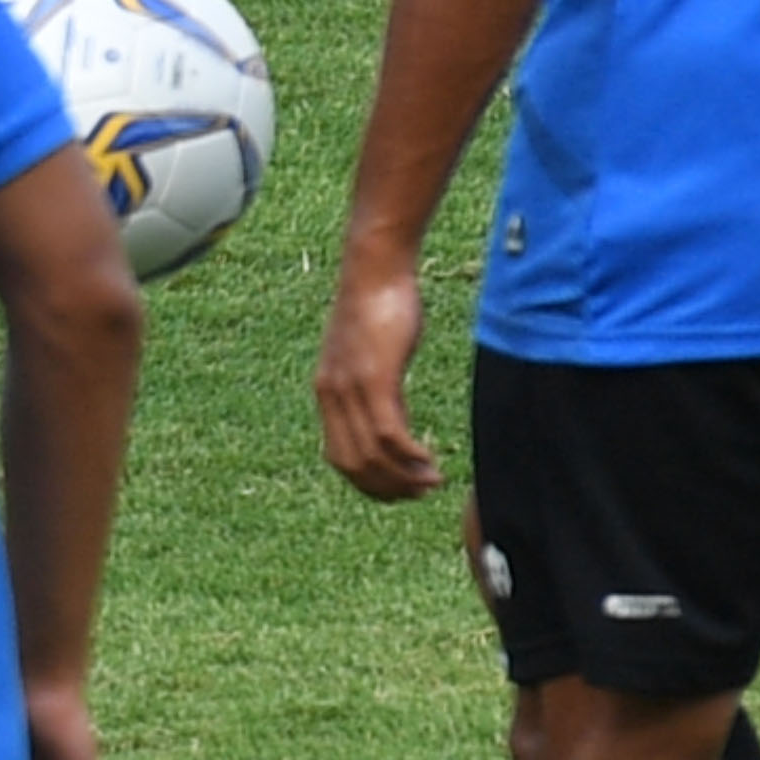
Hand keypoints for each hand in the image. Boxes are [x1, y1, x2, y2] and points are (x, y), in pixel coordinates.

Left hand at [315, 251, 437, 499]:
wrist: (375, 268)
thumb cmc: (381, 307)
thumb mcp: (373, 358)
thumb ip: (378, 393)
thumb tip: (394, 428)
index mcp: (327, 393)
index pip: (340, 459)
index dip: (371, 484)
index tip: (401, 490)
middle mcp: (331, 394)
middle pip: (354, 464)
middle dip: (389, 488)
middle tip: (422, 491)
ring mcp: (350, 387)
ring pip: (373, 455)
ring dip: (404, 477)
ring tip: (432, 480)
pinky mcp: (374, 377)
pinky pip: (389, 434)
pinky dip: (409, 456)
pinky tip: (429, 460)